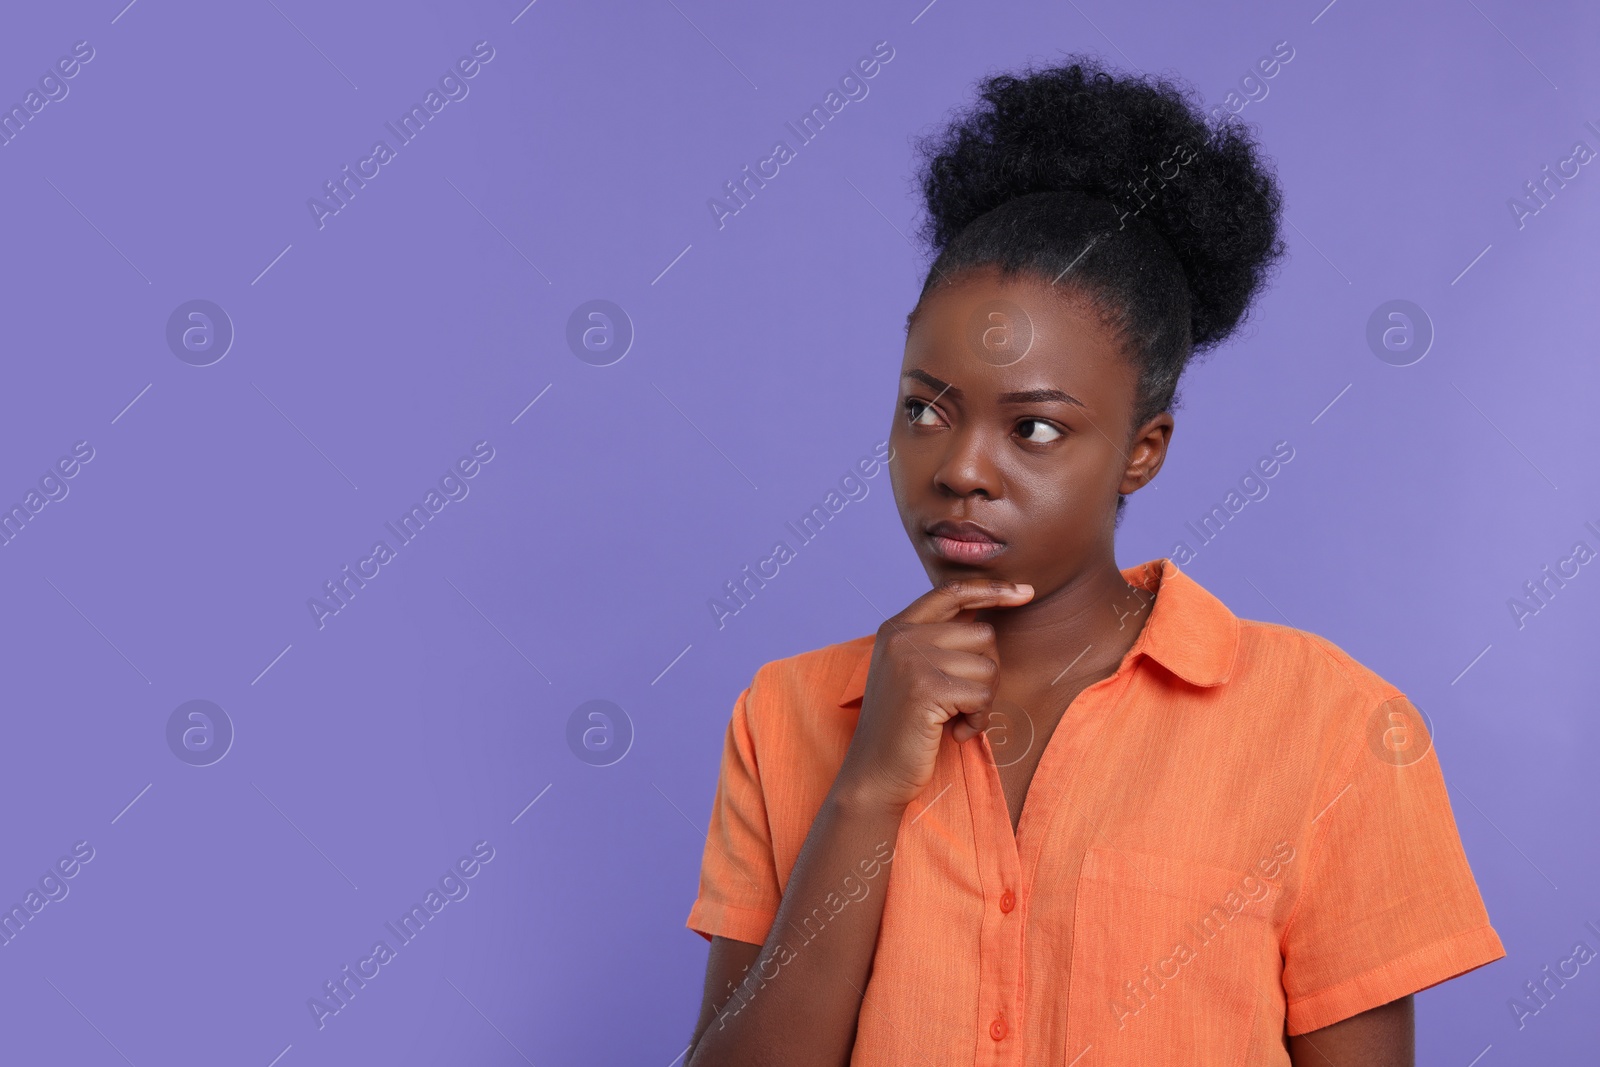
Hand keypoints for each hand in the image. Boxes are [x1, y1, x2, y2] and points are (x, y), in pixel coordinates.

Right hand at [836, 579, 1033, 810]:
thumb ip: (939, 642)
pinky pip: (983, 696)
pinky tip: (953, 733)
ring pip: (988, 667)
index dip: (992, 589)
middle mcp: (902, 637)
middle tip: (962, 702)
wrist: (874, 773)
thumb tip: (989, 616)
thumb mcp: (913, 672)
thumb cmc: (903, 727)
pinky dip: (977, 721)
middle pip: (983, 634)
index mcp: (897, 627)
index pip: (952, 591)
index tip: (1025, 592)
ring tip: (953, 719)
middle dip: (986, 672)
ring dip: (982, 701)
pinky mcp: (926, 689)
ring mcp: (912, 660)